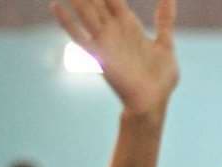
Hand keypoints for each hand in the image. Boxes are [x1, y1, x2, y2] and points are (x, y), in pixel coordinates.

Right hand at [51, 0, 178, 115]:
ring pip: (86, 12)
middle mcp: (114, 31)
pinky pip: (79, 36)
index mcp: (129, 26)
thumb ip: (164, 20)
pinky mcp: (100, 55)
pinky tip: (55, 6)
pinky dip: (67, 22)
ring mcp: (106, 42)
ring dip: (77, 0)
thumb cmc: (160, 79)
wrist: (154, 102)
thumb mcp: (165, 44)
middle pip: (96, 2)